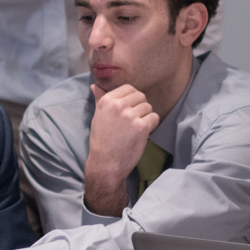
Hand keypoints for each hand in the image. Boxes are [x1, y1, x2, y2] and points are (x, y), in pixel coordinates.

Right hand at [84, 83, 158, 215]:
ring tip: (135, 129)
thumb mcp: (98, 117)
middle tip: (134, 121)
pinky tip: (142, 134)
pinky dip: (151, 126)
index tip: (129, 110)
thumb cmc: (101, 141)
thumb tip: (95, 85)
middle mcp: (118, 105)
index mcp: (107, 100)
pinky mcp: (141, 127)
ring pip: (149, 107)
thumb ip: (100, 99)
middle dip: (140, 107)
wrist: (106, 163)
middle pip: (141, 96)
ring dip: (146, 117)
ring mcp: (130, 116)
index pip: (129, 88)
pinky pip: (154, 118)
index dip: (132, 99)